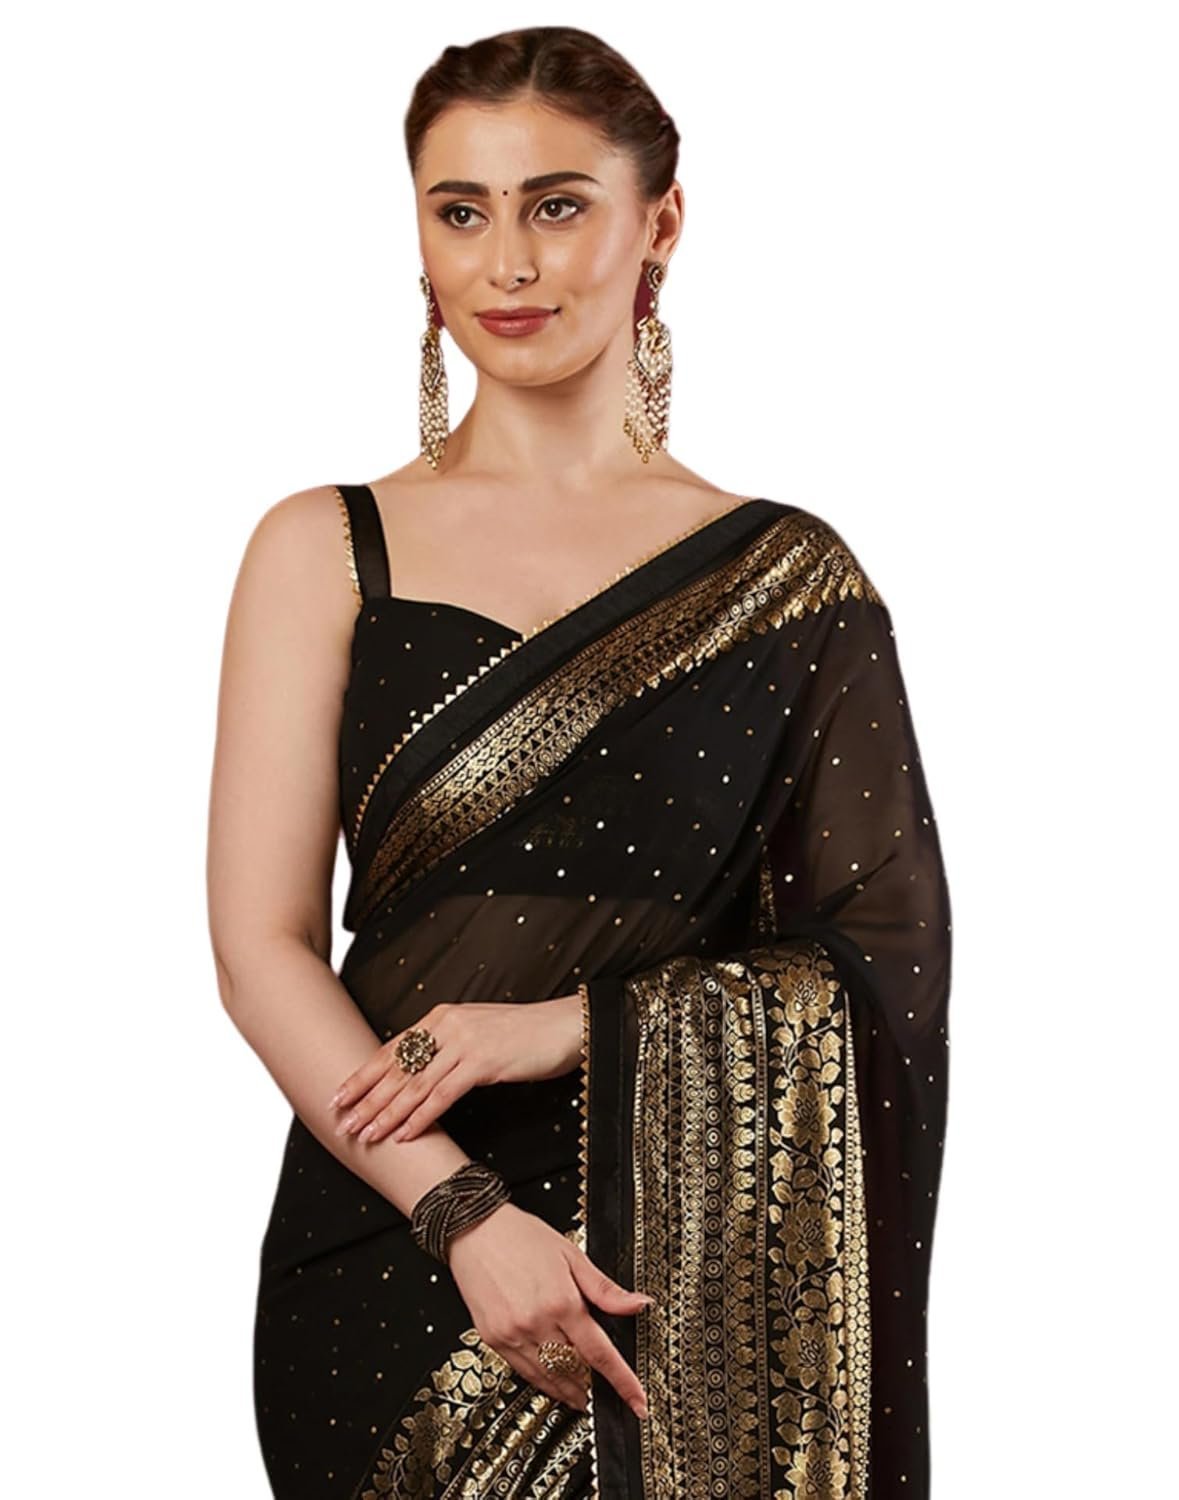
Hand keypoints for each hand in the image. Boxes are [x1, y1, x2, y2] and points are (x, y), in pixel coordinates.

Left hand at [328, 995, 583, 1145]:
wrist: (564, 1026)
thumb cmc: (523, 1034)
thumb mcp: (477, 1033)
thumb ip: (446, 1047)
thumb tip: (416, 1075)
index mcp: (440, 1018)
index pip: (391, 1050)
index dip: (362, 1075)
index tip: (338, 1096)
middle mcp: (447, 1026)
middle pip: (396, 1068)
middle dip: (366, 1099)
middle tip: (342, 1122)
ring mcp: (464, 1042)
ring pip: (414, 1085)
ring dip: (387, 1114)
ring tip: (365, 1135)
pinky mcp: (483, 1061)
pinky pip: (443, 1095)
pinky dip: (421, 1117)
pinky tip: (405, 1134)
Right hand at [446, 1201, 652, 1419]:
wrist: (474, 1230)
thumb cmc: (522, 1236)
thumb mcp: (572, 1255)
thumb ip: (605, 1289)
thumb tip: (639, 1304)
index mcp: (561, 1302)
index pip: (600, 1354)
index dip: (622, 1381)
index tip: (637, 1401)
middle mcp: (536, 1323)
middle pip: (575, 1370)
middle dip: (594, 1386)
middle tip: (608, 1393)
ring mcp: (513, 1334)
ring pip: (549, 1378)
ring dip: (569, 1391)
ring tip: (582, 1397)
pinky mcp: (494, 1340)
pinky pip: (524, 1372)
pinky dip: (543, 1381)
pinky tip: (552, 1381)